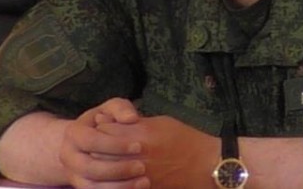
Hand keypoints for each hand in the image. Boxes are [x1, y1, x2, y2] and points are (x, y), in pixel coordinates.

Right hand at [59, 98, 149, 188]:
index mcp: (73, 134)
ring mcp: (74, 176)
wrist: (88, 145)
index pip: (91, 140)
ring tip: (145, 182)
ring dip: (120, 187)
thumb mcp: (110, 110)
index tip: (139, 146)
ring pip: (93, 188)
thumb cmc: (104, 124)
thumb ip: (121, 109)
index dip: (115, 144)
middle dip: (118, 169)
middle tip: (142, 167)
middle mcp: (68, 157)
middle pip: (90, 168)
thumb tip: (131, 118)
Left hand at [98, 115, 217, 188]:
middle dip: (97, 147)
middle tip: (99, 145)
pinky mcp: (144, 188)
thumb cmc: (185, 138)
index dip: (101, 127)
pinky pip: (120, 184)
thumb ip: (136, 122)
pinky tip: (119, 174)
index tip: (103, 127)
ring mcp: (138, 174)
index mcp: (139, 135)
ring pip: (106, 171)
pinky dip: (115, 179)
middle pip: (99, 152)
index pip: (104, 130)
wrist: (205, 164)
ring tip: (106, 160)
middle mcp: (135, 155)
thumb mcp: (160, 122)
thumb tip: (116, 121)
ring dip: (103, 165)